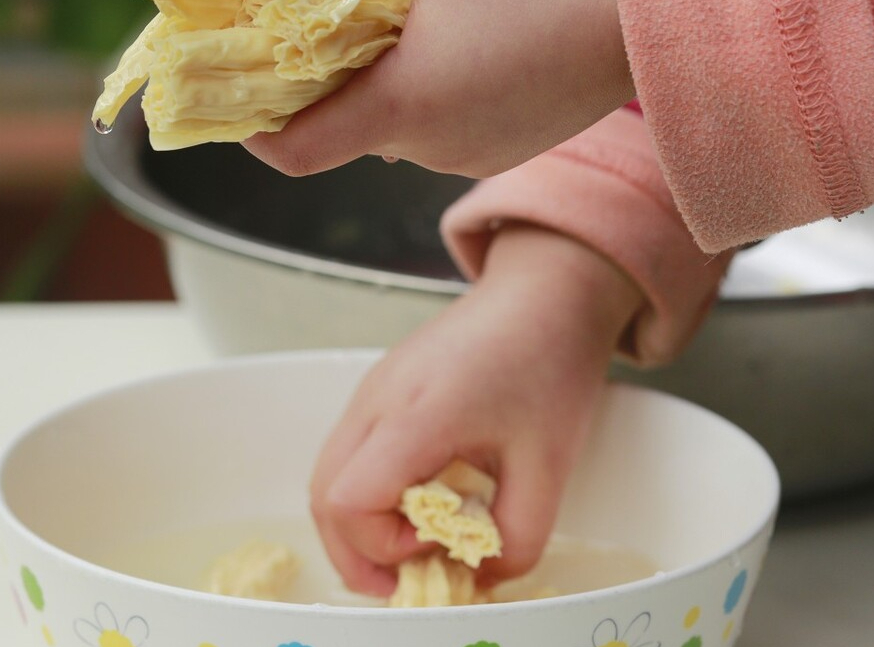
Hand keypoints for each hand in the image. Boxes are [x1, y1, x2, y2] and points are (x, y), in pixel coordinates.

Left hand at [244, 0, 634, 177]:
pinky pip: (442, 118)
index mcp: (405, 108)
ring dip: (390, 66)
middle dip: (333, 65)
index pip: (294, 151)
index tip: (245, 77)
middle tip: (347, 1)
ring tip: (423, 4)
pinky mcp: (505, 143)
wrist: (651, 15)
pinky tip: (470, 30)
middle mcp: (431, 149)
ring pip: (398, 114)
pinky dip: (433, 79)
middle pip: (347, 120)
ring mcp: (471, 153)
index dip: (254, 122)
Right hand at [309, 224, 643, 595]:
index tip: (441, 543)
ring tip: (411, 546)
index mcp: (419, 414)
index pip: (350, 501)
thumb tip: (482, 577)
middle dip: (358, 553)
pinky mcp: (378, 385)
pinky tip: (415, 500)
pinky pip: (348, 451)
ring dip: (358, 523)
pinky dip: (366, 491)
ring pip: (328, 474)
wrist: (545, 293)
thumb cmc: (549, 366)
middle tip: (407, 579)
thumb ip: (519, 536)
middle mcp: (378, 399)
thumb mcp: (551, 465)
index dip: (385, 544)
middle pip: (322, 496)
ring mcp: (371, 389)